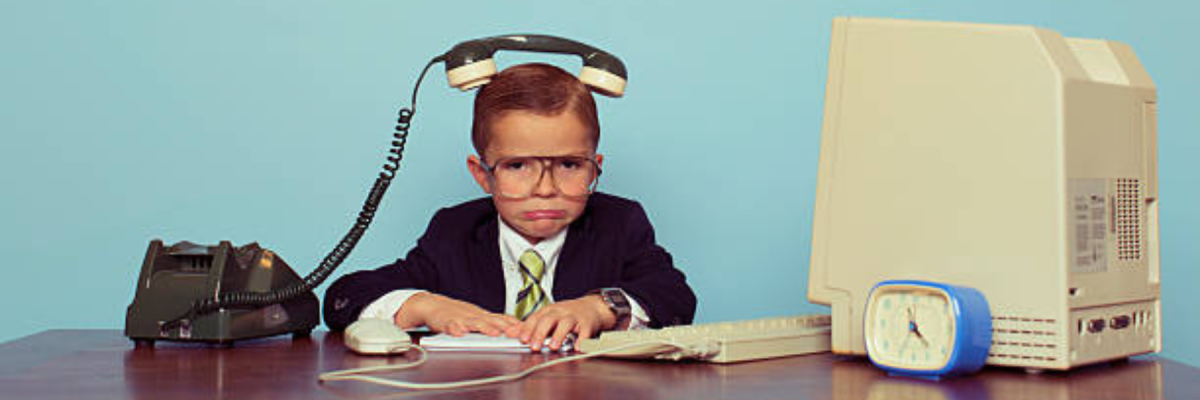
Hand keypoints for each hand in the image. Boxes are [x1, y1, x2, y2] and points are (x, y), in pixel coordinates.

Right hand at [394, 292, 517, 336]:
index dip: (513, 324)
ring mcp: (461, 319)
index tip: (525, 330)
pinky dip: (455, 329)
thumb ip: (494, 322)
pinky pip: (450, 326)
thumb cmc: (457, 314)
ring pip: (474, 323)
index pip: (501, 319)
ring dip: (484, 328)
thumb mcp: (478, 317)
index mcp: (482, 316)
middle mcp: (474, 316)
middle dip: (504, 327)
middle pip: (491, 321)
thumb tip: (515, 326)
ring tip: (493, 333)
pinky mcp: (446, 322)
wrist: (433, 305)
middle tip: (515, 333)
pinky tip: (459, 333)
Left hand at [505, 295, 615, 350]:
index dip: (528, 329)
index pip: (535, 318)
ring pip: (566, 323)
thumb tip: (511, 333)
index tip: (522, 339)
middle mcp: (560, 312)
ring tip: (554, 346)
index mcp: (549, 311)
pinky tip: (577, 347)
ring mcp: (574, 317)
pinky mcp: (587, 324)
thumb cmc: (567, 314)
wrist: (591, 307)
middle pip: (548, 319)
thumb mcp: (548, 316)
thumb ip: (531, 325)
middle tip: (535, 346)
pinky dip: (582, 340)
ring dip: (559, 335)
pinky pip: (584, 331)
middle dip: (540, 333)